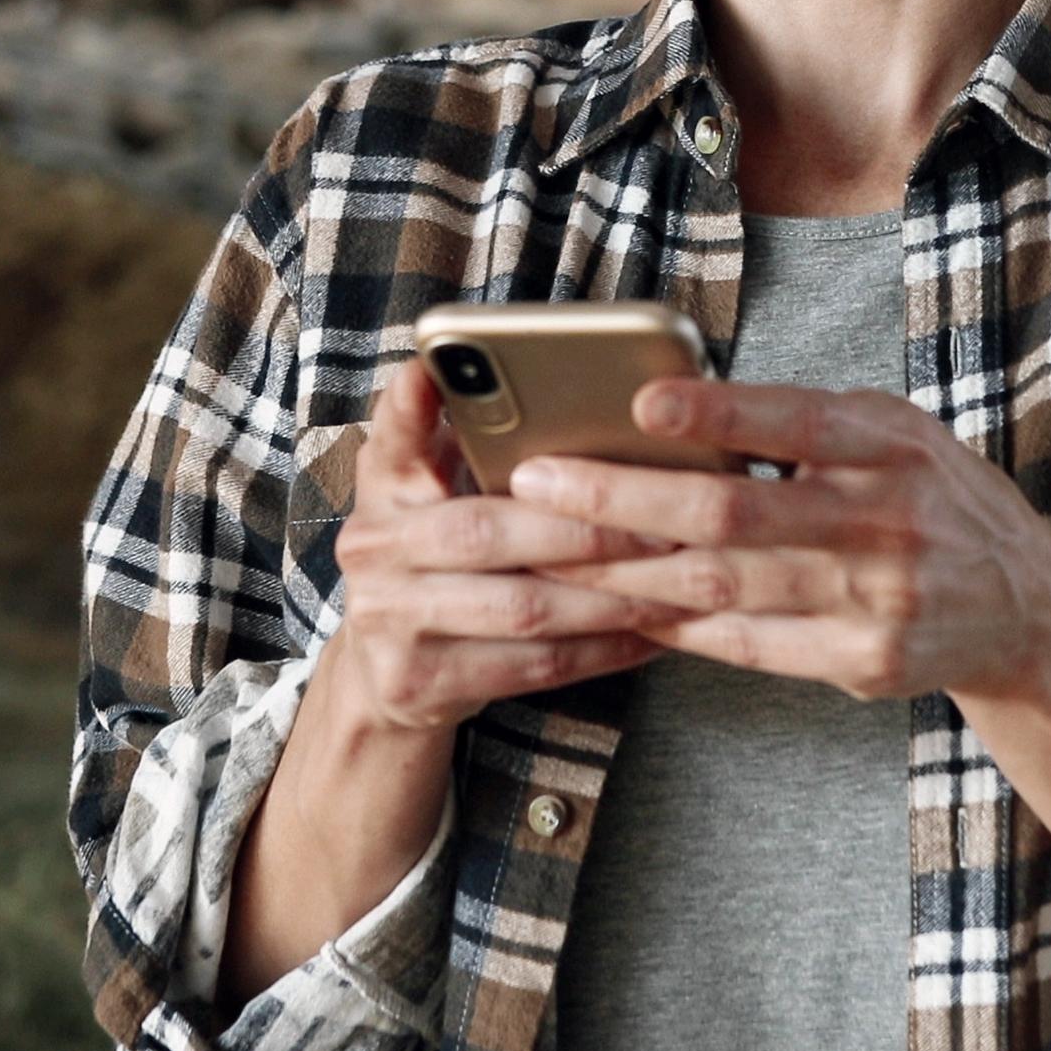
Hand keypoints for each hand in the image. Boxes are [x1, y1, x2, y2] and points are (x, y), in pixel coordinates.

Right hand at [328, 355, 702, 733]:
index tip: (430, 371)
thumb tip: (562, 384)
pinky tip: (651, 631)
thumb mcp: (444, 486)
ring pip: (522, 607)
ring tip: (678, 580)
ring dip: (612, 597)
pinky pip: (533, 664)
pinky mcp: (418, 680)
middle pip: (485, 531)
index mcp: (385, 482)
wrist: (390, 671)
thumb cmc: (446, 553)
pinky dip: (601, 649)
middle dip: (586, 530)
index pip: (395, 434)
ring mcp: (387, 618)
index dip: (409, 407)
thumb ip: (478, 436)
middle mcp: (371, 546)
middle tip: (666, 524)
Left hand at [518, 376, 1050, 702]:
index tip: (642, 400)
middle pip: (736, 515)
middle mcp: (886, 520)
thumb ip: (800, 423)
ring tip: (551, 548)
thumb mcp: (889, 431)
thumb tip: (672, 414)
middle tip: (540, 482)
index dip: (718, 414)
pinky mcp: (865, 663)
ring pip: (725, 587)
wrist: (1023, 604)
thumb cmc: (928, 493)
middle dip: (625, 500)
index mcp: (889, 444)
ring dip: (626, 569)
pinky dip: (679, 624)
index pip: (793, 421)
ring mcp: (877, 600)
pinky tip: (621, 604)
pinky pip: (749, 644)